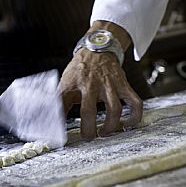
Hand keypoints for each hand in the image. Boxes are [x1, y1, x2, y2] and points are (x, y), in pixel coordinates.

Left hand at [59, 23, 142, 139]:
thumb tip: (51, 120)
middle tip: (87, 137)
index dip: (59, 120)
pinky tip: (128, 124)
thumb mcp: (65, 83)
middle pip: (89, 110)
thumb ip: (59, 101)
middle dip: (88, 128)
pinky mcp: (123, 86)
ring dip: (110, 126)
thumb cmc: (79, 70)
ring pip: (114, 109)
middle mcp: (92, 85)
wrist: (97, 49)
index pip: (62, 104)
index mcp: (74, 84)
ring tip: (103, 132)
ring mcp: (110, 85)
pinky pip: (134, 103)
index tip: (60, 135)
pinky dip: (134, 116)